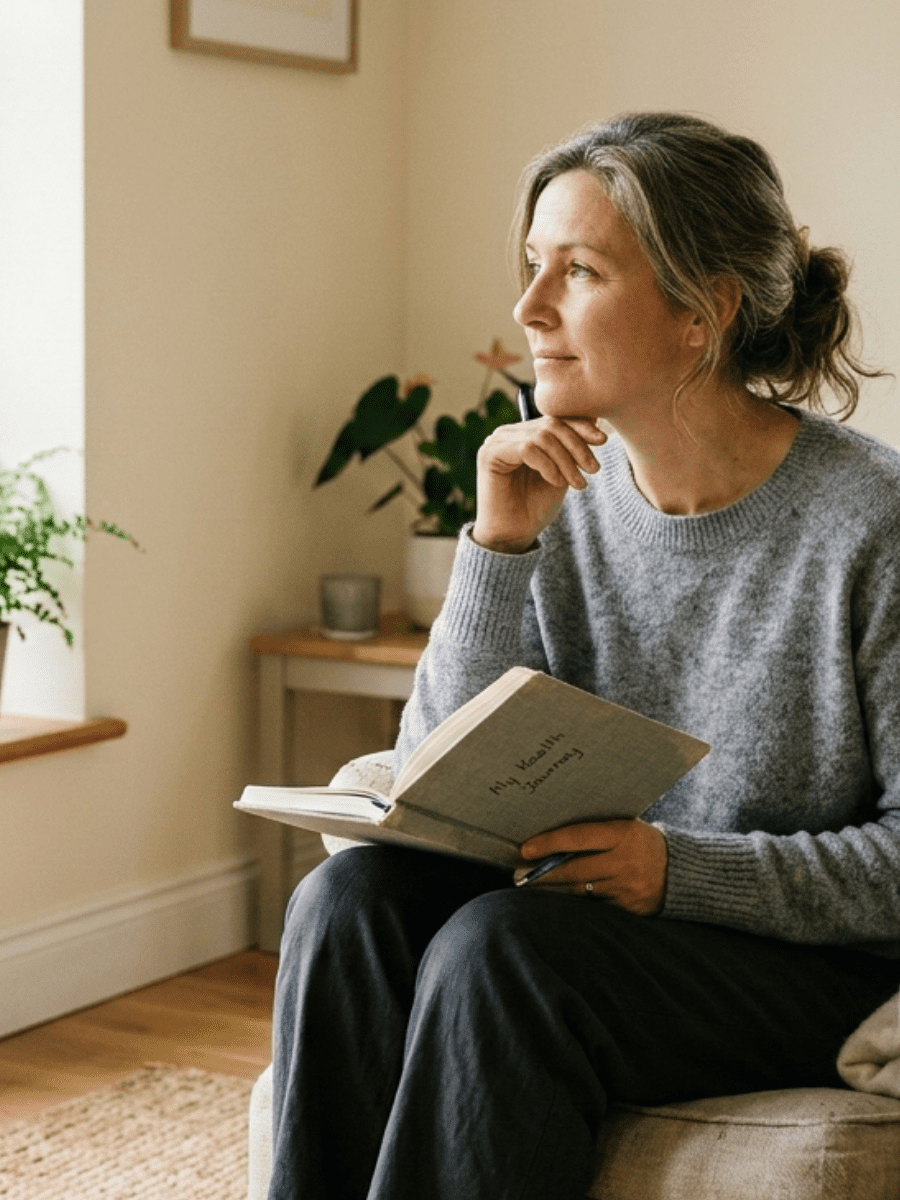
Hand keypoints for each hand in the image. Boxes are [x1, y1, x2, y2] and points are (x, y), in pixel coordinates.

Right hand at [472, 416, 605, 553]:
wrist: (513, 536)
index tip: (603, 441)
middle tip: (593, 469)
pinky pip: (527, 449)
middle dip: (577, 446)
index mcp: (523, 433)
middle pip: (551, 425)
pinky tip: (556, 482)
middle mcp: (508, 433)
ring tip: (577, 483)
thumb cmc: (535, 507)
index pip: (556, 419)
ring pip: (542, 437)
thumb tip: (595, 419)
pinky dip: (548, 466)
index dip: (581, 426)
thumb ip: (570, 449)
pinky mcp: (489, 454)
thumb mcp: (562, 472)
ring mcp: (496, 441)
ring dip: (566, 460)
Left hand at [519, 820, 667, 915]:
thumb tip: (553, 839)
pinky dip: (577, 903)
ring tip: (532, 887)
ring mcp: (628, 888)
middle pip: (575, 870)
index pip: (578, 837)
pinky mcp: (630, 909)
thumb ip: (596, 833)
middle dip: (544, 875)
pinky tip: (560, 901)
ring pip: (581, 892)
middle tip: (518, 876)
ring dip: (554, 891)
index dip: (550, 843)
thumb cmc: (644, 842)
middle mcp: (625, 862)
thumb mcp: (625, 828)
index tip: (526, 849)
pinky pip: (595, 906)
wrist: (683, 871)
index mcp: (623, 834)